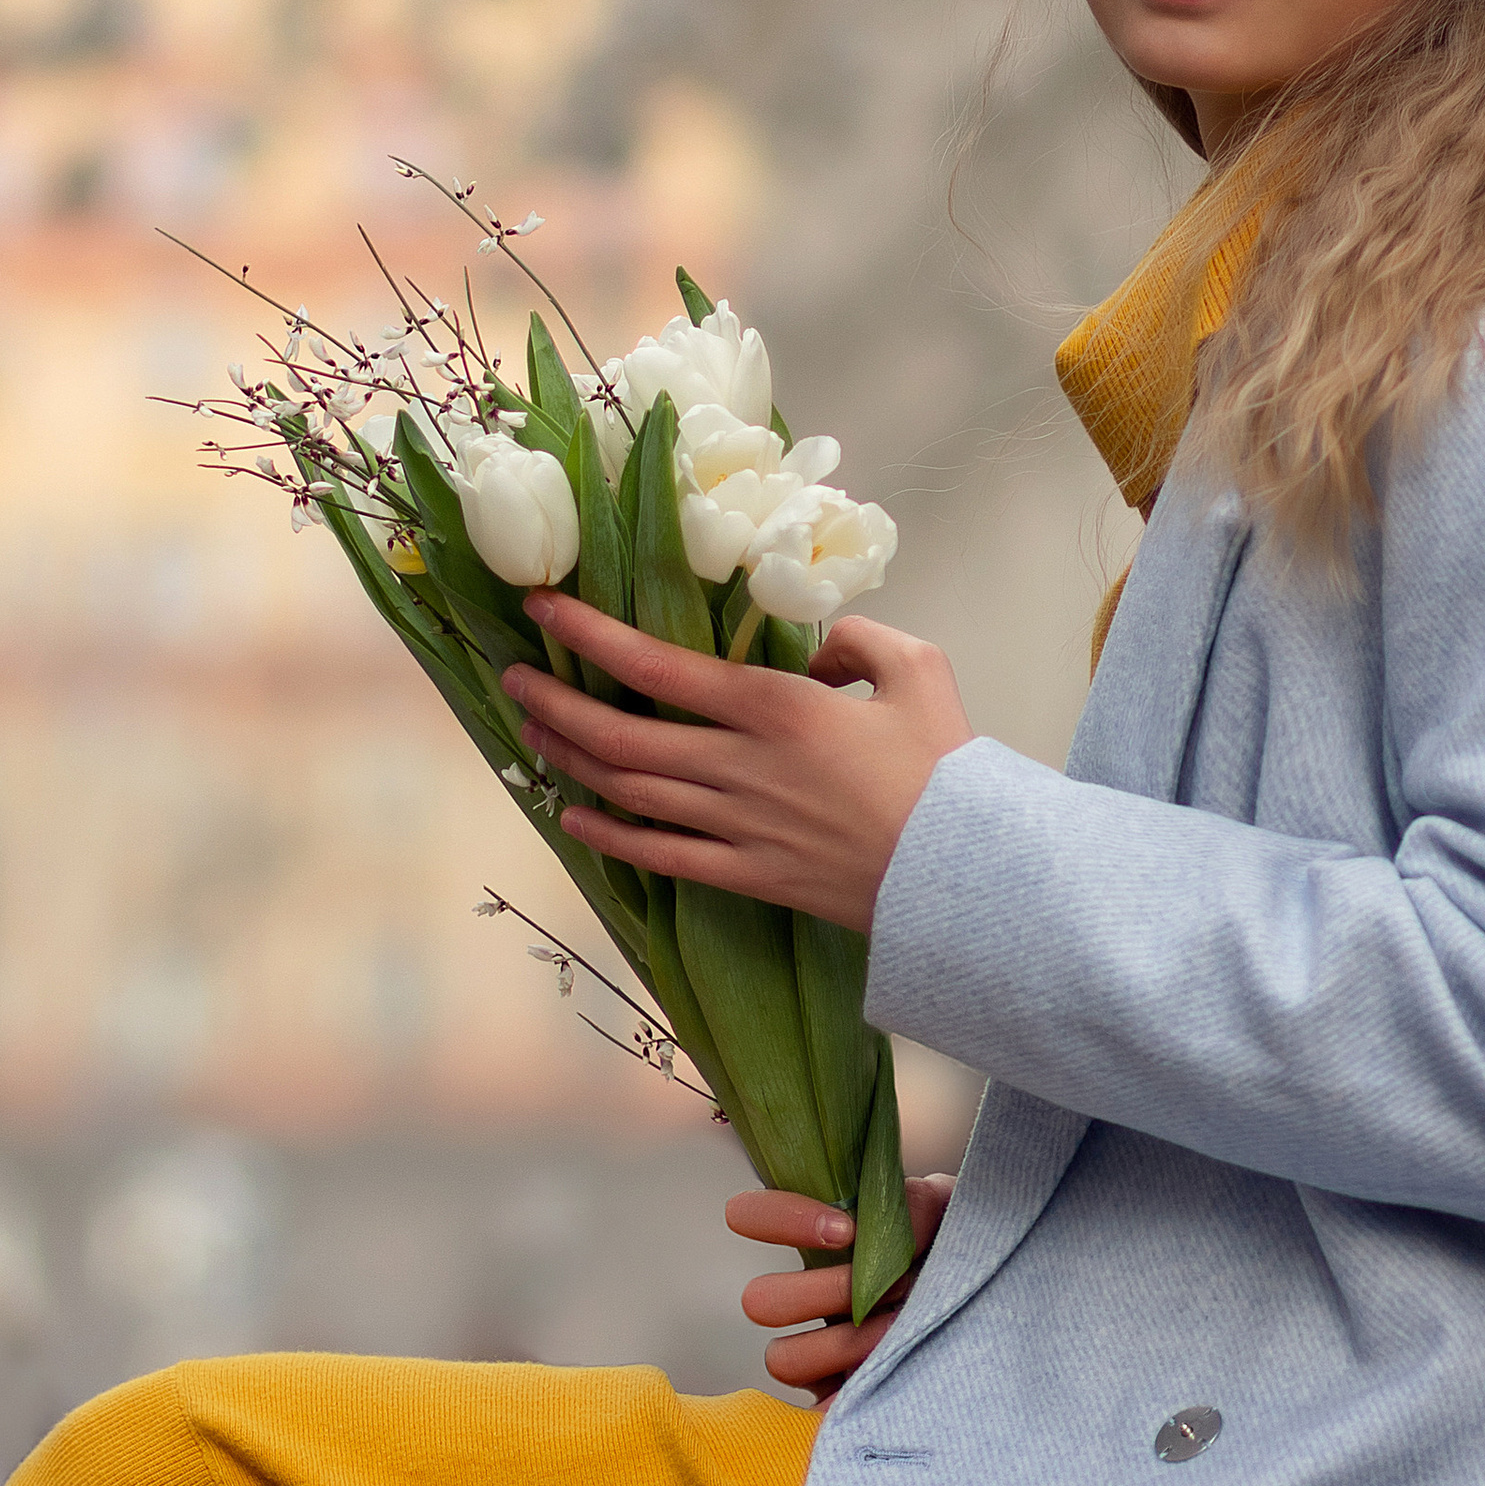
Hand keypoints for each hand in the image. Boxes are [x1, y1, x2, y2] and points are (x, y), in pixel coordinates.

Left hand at [502, 594, 974, 933]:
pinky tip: (576, 815)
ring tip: (534, 731)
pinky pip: (660, 855)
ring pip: (630, 790)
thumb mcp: (918, 668)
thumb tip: (812, 650)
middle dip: (558, 701)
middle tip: (516, 678)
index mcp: (777, 708)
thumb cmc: (948, 769)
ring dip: (573, 759)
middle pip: (622, 734)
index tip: (543, 609)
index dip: (589, 634)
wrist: (967, 876)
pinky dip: (610, 834)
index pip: (657, 665)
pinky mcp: (749, 875)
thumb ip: (857, 640)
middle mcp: (741, 766)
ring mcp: (739, 827)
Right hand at [730, 1176, 957, 1396]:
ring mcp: (821, 1351)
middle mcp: (811, 1295)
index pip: (755, 1214)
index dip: (784, 1219)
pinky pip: (817, 1410)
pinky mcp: (841, 1399)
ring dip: (843, 1344)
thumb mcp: (948, 1212)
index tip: (847, 1231)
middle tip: (890, 1287)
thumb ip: (914, 1204)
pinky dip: (847, 1399)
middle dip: (826, 1292)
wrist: (1002, 1310)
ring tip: (900, 1330)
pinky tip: (892, 1379)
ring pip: (782, 1358)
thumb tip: (881, 1227)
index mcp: (825, 1241)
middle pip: (761, 1300)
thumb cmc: (964, 1252)